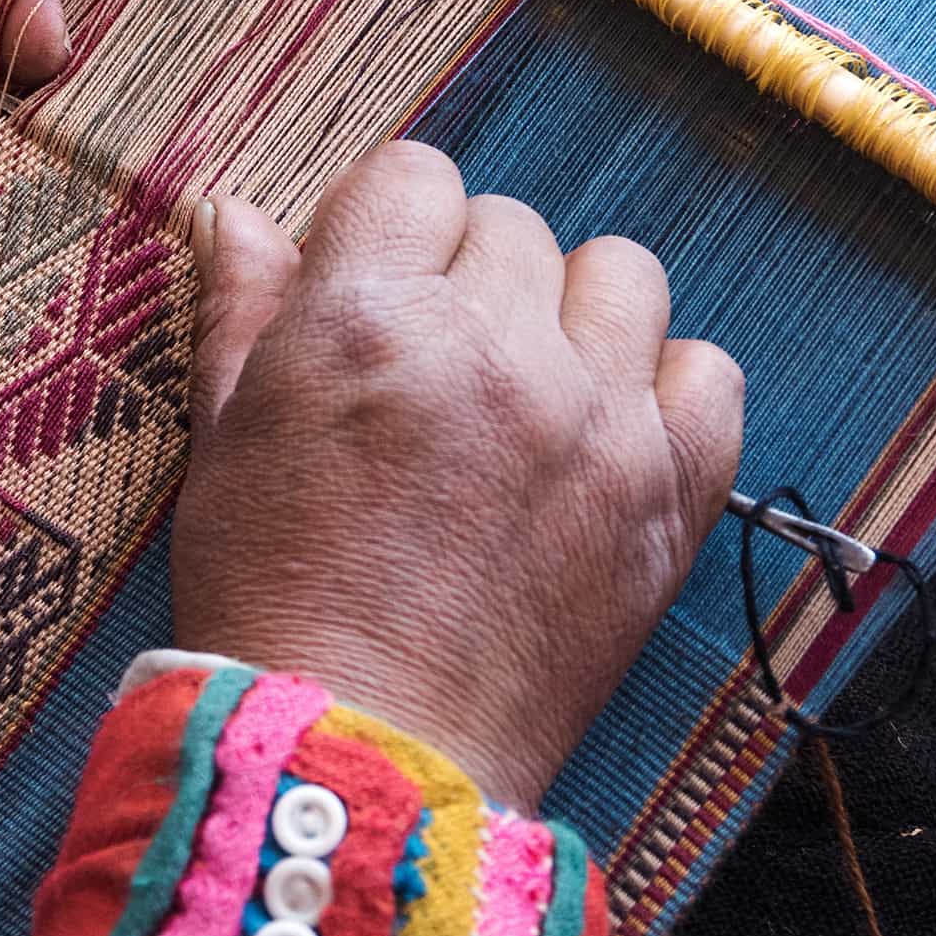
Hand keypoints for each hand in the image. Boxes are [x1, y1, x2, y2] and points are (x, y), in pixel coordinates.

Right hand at [173, 143, 742, 807]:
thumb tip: (244, 210)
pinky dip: (668, 390)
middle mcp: (494, 349)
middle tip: (437, 368)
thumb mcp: (226, 441)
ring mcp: (594, 420)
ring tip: (530, 386)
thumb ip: (248, 310)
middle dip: (470, 277)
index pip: (416, 177)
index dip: (392, 226)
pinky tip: (608, 436)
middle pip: (512, 227)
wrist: (360, 759)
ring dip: (574, 313)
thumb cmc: (272, 601)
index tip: (380, 285)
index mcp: (371, 319)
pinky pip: (709, 374)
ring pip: (621, 275)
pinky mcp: (667, 497)